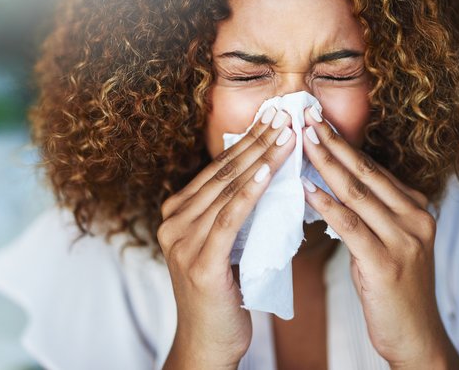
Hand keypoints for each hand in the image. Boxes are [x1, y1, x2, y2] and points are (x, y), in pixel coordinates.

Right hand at [159, 106, 295, 369]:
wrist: (208, 343)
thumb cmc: (221, 294)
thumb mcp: (224, 245)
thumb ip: (232, 213)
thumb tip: (264, 175)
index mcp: (176, 214)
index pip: (217, 170)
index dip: (246, 141)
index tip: (272, 119)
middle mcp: (172, 222)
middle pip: (222, 173)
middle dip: (256, 141)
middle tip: (283, 115)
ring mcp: (182, 241)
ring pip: (227, 190)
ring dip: (260, 159)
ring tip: (286, 135)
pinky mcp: (199, 262)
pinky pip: (229, 218)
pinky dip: (250, 192)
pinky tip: (268, 171)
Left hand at [300, 108, 458, 368]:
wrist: (416, 336)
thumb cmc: (393, 288)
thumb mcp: (386, 241)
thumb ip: (367, 211)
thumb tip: (330, 182)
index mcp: (415, 208)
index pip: (373, 168)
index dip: (343, 143)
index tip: (318, 120)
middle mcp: (415, 218)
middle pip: (365, 172)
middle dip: (333, 142)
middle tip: (306, 116)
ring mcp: (404, 239)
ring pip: (357, 192)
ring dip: (326, 163)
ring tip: (302, 140)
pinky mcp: (386, 263)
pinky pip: (351, 226)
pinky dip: (327, 204)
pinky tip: (306, 188)